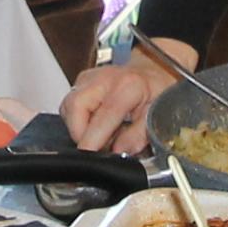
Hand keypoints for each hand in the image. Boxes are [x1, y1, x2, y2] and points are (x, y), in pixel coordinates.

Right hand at [61, 39, 191, 153]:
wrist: (153, 70)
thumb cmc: (156, 90)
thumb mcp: (158, 115)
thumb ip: (139, 136)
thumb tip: (119, 152)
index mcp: (128, 86)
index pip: (102, 116)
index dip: (92, 140)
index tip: (89, 156)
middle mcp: (104, 78)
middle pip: (75, 107)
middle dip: (80, 133)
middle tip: (99, 145)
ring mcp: (89, 77)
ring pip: (68, 108)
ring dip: (79, 127)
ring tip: (102, 132)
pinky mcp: (80, 81)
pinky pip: (69, 106)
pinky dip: (79, 120)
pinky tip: (96, 123)